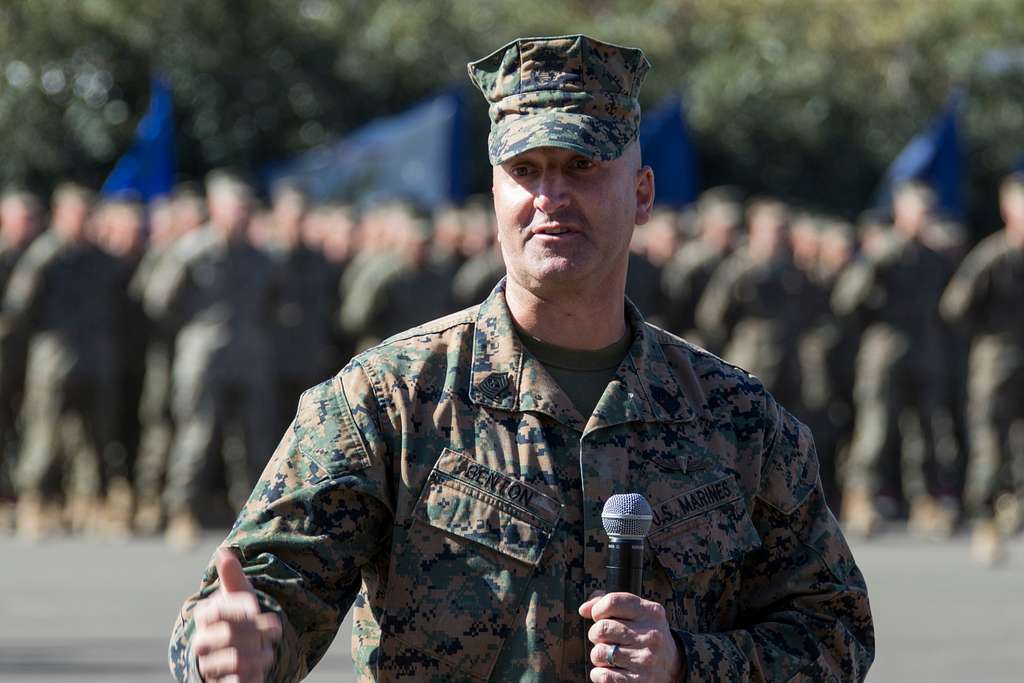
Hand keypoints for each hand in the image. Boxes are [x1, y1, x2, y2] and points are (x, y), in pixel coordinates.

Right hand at [193, 549, 281, 682]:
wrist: (239, 650)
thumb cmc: (239, 618)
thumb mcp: (239, 596)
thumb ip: (232, 577)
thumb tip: (224, 551)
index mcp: (205, 618)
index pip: (217, 611)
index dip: (240, 609)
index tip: (257, 608)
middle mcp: (202, 643)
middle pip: (226, 635)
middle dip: (254, 631)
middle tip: (275, 628)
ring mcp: (210, 665)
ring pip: (232, 661)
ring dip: (258, 653)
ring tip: (270, 650)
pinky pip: (234, 682)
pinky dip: (253, 674)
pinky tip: (263, 665)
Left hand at [579, 592, 680, 681]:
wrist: (671, 665)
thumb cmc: (644, 633)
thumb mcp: (636, 612)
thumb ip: (609, 603)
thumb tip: (584, 610)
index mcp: (651, 612)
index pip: (612, 602)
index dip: (598, 609)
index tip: (599, 616)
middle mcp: (651, 635)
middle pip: (601, 628)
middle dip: (596, 634)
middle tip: (605, 638)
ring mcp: (646, 660)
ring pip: (598, 653)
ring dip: (598, 654)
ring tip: (611, 654)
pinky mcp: (639, 681)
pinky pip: (602, 675)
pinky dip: (599, 673)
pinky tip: (610, 669)